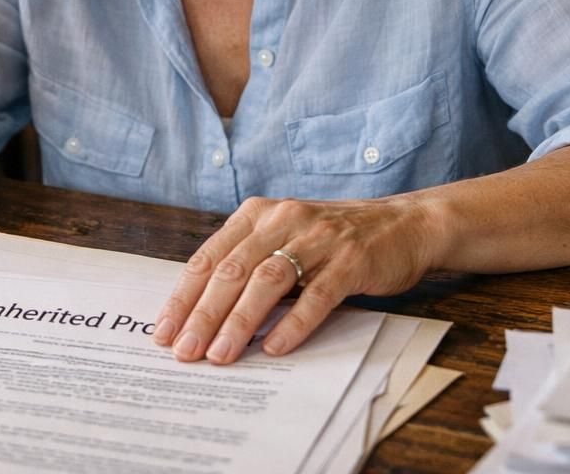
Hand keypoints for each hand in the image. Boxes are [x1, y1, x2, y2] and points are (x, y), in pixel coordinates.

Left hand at [152, 193, 439, 363]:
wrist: (404, 224)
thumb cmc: (333, 239)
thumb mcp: (284, 237)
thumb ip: (248, 262)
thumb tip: (202, 313)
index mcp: (258, 214)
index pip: (210, 257)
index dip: (184, 296)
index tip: (164, 331)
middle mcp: (283, 219)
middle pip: (232, 271)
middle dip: (204, 315)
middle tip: (185, 352)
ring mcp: (318, 238)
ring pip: (268, 281)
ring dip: (240, 321)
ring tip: (221, 355)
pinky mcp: (351, 259)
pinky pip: (316, 295)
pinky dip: (293, 322)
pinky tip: (274, 347)